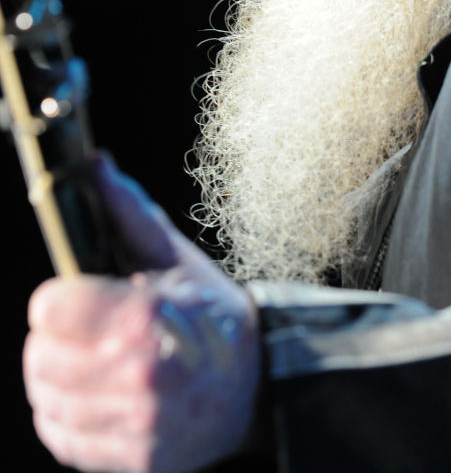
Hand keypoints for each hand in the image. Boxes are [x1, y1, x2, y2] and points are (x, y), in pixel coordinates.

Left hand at [23, 155, 265, 472]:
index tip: (76, 295)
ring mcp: (137, 426)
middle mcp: (138, 378)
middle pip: (39, 357)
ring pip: (45, 398)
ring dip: (59, 377)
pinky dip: (69, 414)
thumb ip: (127, 210)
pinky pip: (62, 437)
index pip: (49, 308)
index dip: (59, 297)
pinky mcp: (135, 460)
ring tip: (93, 359)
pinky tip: (99, 393)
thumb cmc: (210, 313)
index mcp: (146, 317)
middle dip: (56, 338)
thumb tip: (93, 163)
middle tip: (86, 329)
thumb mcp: (175, 257)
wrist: (255, 382)